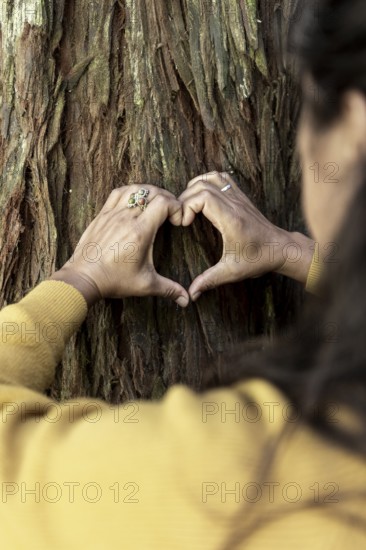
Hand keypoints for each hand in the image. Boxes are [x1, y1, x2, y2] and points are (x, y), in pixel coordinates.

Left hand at [49, 186, 189, 307]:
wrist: (83, 278)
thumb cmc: (113, 281)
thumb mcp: (145, 285)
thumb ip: (169, 289)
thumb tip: (186, 300)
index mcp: (140, 232)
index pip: (163, 203)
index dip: (176, 207)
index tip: (177, 221)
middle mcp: (126, 218)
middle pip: (152, 192)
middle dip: (167, 198)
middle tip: (171, 212)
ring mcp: (112, 214)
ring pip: (134, 189)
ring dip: (149, 192)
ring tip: (155, 203)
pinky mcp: (102, 215)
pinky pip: (117, 193)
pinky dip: (130, 192)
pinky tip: (135, 201)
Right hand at [179, 172, 313, 300]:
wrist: (281, 249)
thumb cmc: (258, 259)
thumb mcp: (232, 272)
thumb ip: (209, 280)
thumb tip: (191, 294)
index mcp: (231, 219)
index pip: (203, 196)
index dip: (186, 206)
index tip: (183, 224)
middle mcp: (234, 204)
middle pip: (202, 185)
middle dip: (185, 198)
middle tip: (181, 217)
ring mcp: (238, 198)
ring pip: (211, 177)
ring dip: (194, 186)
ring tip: (187, 205)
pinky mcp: (241, 197)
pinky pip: (222, 178)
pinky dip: (208, 181)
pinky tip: (202, 196)